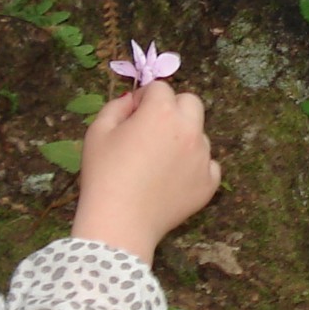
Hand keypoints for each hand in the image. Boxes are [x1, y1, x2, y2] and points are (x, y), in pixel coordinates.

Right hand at [70, 79, 219, 258]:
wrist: (120, 221)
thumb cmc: (104, 173)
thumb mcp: (98, 130)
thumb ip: (118, 106)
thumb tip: (134, 101)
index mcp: (162, 112)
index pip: (160, 88)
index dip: (144, 98)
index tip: (132, 115)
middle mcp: (189, 130)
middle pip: (191, 103)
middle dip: (173, 108)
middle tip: (152, 129)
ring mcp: (203, 158)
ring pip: (199, 134)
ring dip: (183, 138)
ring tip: (159, 161)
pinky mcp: (209, 183)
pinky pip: (208, 164)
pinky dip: (194, 166)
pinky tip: (173, 178)